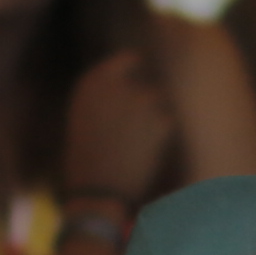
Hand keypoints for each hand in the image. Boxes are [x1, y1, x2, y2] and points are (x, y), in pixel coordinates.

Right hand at [55, 50, 177, 205]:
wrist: (97, 194)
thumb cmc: (88, 161)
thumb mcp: (86, 117)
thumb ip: (108, 93)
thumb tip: (138, 73)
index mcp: (93, 82)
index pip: (131, 60)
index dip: (141, 76)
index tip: (141, 94)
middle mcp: (116, 84)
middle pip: (150, 85)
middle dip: (148, 106)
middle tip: (134, 134)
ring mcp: (140, 100)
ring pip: (161, 105)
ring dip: (155, 122)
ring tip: (135, 148)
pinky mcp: (161, 120)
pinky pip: (169, 123)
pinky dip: (162, 140)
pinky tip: (144, 155)